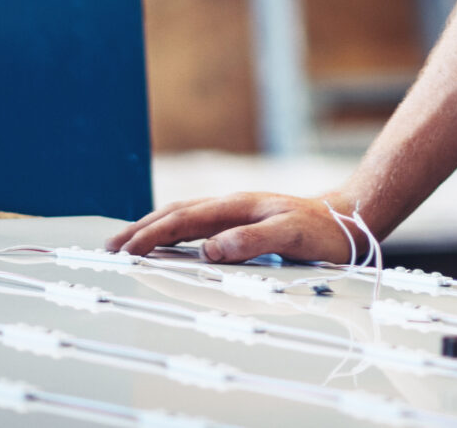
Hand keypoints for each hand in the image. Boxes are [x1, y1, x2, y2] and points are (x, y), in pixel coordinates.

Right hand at [103, 193, 358, 264]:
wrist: (346, 219)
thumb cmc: (321, 232)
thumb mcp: (291, 237)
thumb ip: (252, 242)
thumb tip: (210, 250)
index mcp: (236, 206)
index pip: (183, 219)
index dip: (152, 235)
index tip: (127, 250)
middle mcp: (229, 205)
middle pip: (175, 213)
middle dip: (141, 229)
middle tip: (111, 246)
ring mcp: (233, 212)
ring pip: (182, 216)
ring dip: (153, 227)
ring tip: (127, 242)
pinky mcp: (239, 222)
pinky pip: (196, 224)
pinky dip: (172, 230)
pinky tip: (166, 241)